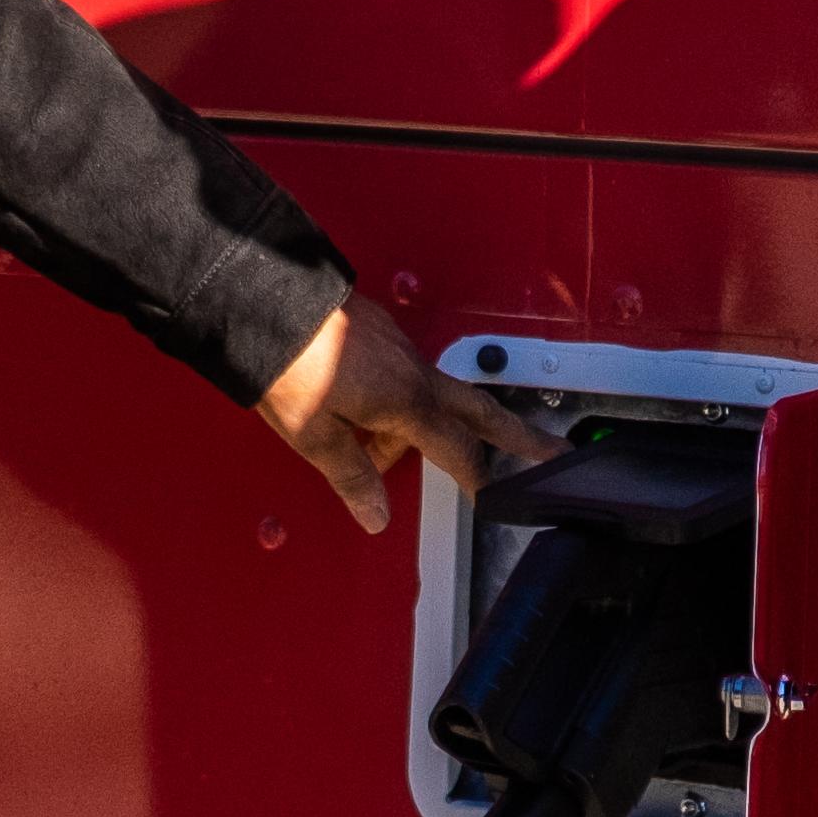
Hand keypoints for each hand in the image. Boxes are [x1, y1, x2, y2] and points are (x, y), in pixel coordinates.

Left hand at [255, 296, 555, 535]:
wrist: (266, 299)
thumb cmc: (288, 364)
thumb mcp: (316, 435)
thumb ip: (352, 477)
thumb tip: (378, 516)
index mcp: (407, 401)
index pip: (459, 449)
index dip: (480, 479)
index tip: (499, 499)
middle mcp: (415, 372)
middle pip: (478, 411)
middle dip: (517, 433)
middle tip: (551, 448)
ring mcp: (401, 348)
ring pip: (431, 396)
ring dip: (422, 425)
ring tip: (371, 449)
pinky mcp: (382, 333)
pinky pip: (404, 376)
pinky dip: (397, 401)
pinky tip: (358, 410)